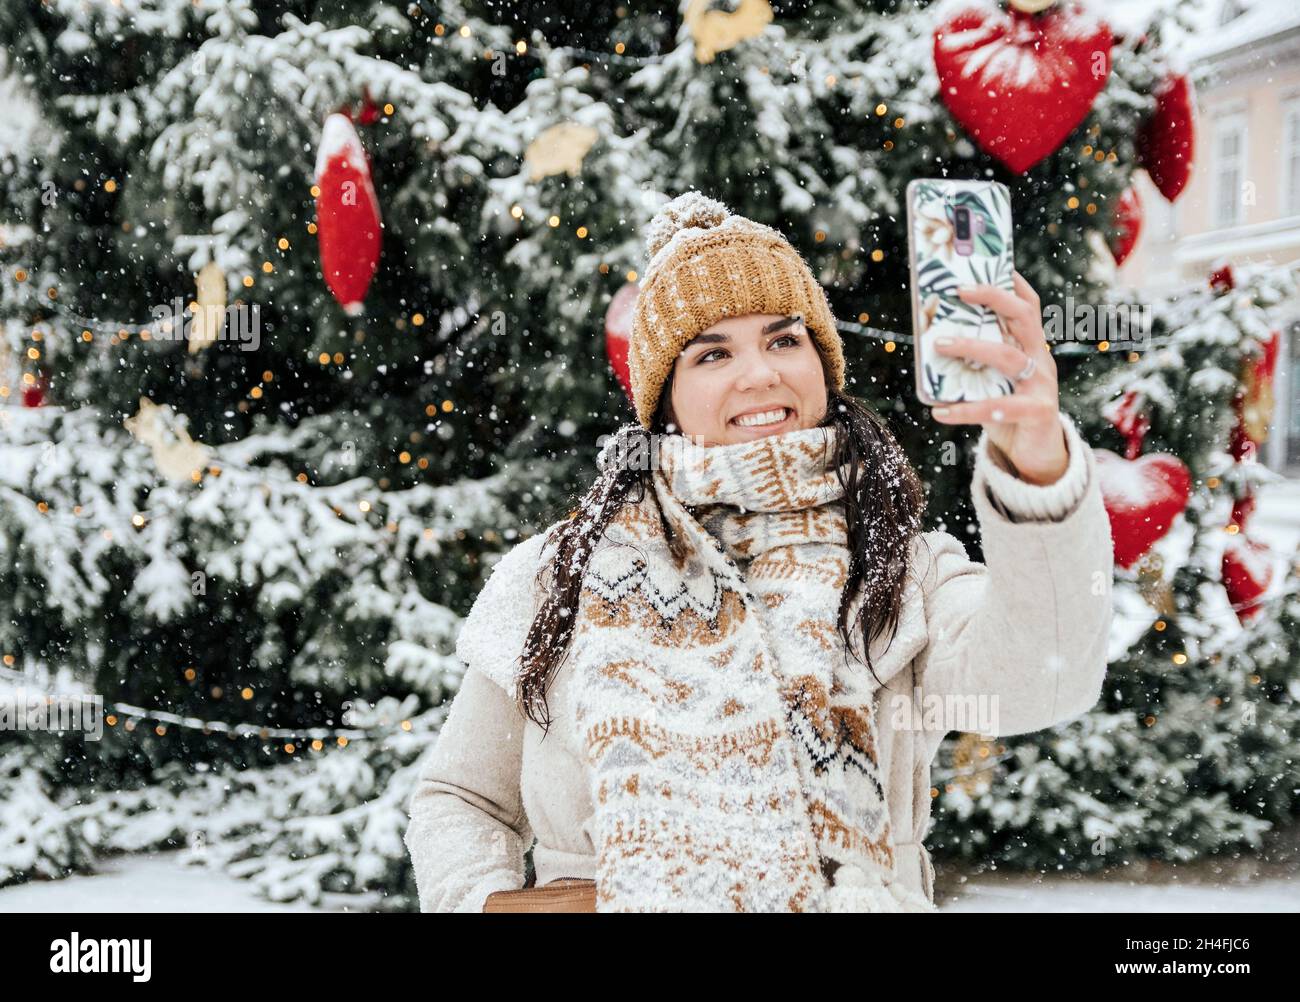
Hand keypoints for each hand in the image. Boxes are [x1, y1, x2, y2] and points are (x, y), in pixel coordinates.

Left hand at [929, 271, 1067, 485]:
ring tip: (939, 346)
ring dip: (971, 347)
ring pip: (1008, 357)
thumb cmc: (1008, 410)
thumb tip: (933, 341)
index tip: (992, 262)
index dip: (1012, 282)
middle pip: (1024, 317)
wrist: (1038, 454)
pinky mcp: (1037, 412)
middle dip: (993, 298)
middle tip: (958, 290)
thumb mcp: (992, 381)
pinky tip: (940, 411)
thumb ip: (974, 362)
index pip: (1028, 306)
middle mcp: (1040, 359)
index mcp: (1030, 347)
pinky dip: (966, 410)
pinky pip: (999, 407)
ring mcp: (1042, 385)